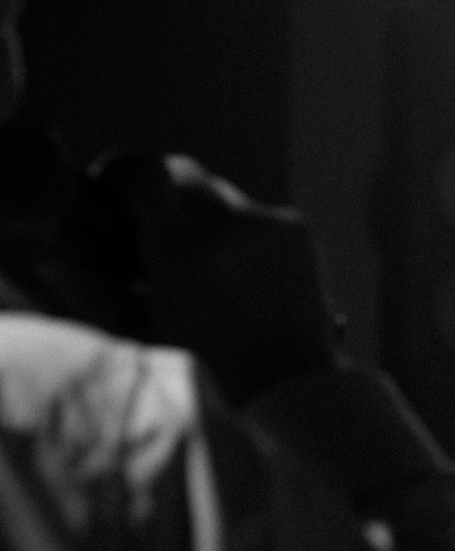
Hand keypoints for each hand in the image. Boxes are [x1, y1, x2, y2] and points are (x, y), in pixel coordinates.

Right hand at [88, 149, 337, 404]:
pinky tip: (239, 273)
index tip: (109, 187)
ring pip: (217, 191)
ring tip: (200, 265)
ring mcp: (268, 222)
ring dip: (197, 215)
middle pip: (179, 170)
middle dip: (157, 191)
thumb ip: (96, 291)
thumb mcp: (143, 331)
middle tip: (147, 224)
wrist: (291, 380)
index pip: (142, 170)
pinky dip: (237, 232)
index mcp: (183, 249)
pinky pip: (253, 212)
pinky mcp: (296, 227)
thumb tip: (60, 261)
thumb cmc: (209, 364)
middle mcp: (228, 224)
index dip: (119, 170)